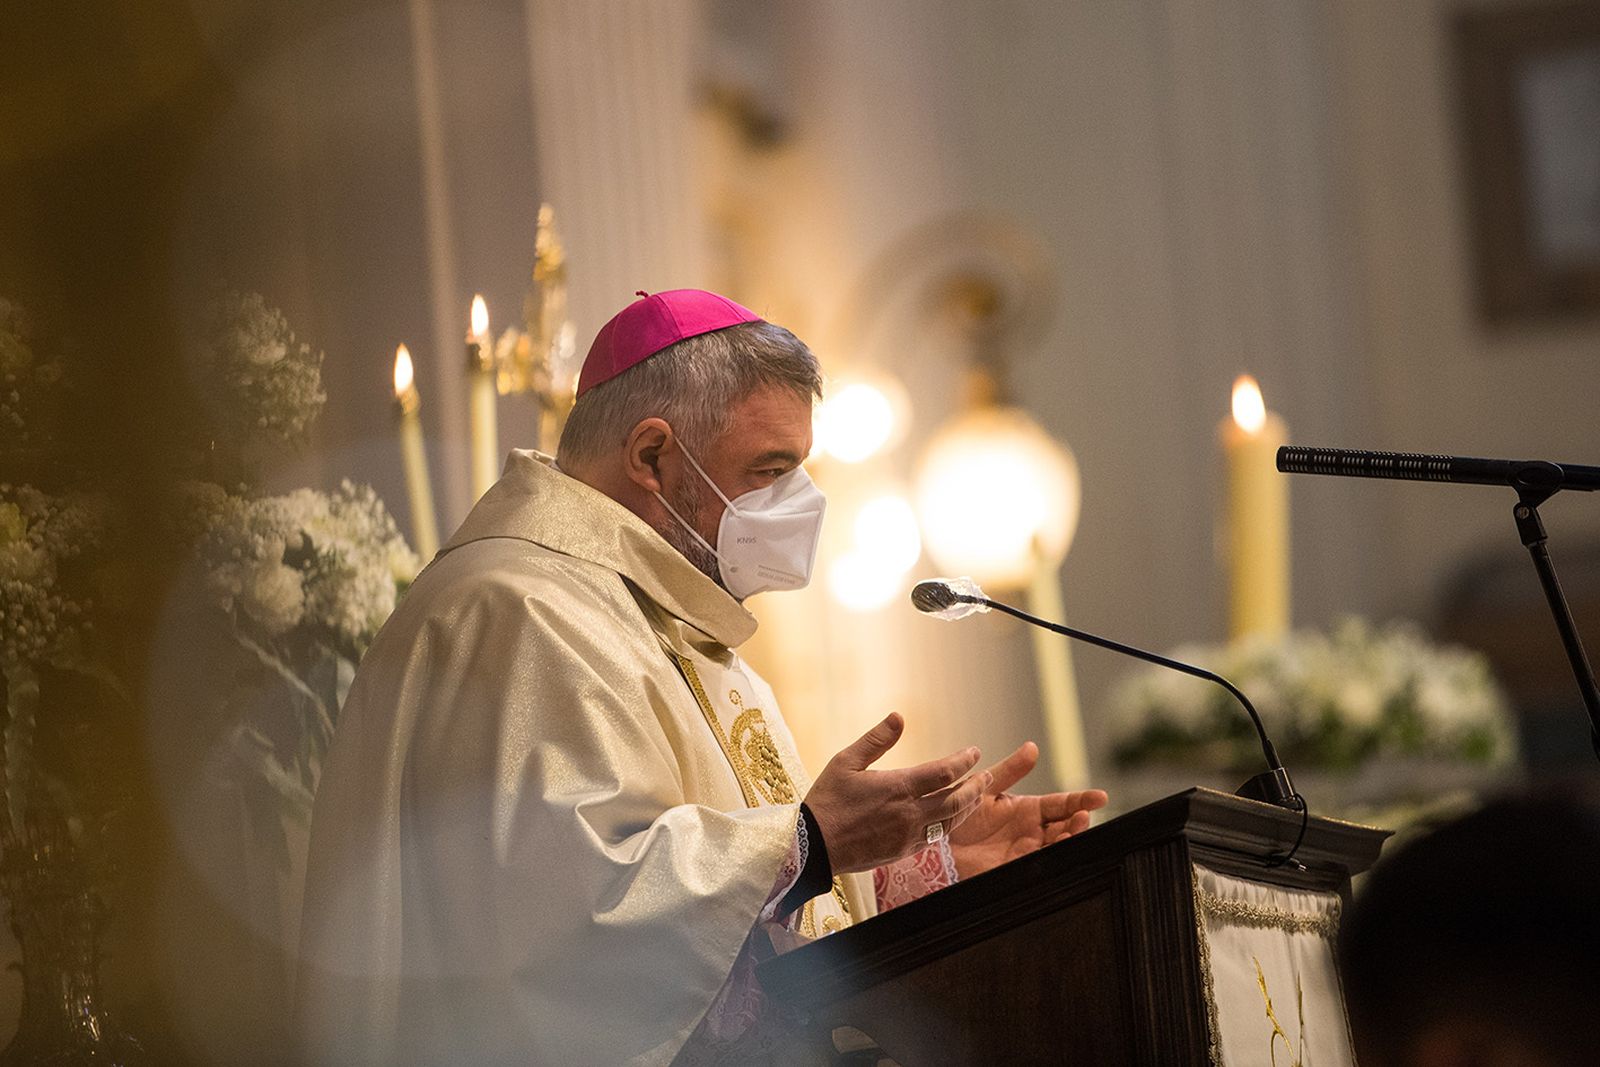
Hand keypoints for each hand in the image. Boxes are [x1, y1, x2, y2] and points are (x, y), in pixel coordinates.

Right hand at [805, 713, 989, 873]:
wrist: (812, 847)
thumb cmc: (827, 800)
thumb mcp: (845, 761)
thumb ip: (876, 739)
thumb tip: (899, 717)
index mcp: (897, 787)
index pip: (944, 772)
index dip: (963, 761)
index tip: (974, 752)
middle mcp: (909, 813)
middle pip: (957, 800)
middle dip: (976, 786)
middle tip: (987, 775)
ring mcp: (908, 836)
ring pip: (951, 821)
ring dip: (968, 806)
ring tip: (978, 795)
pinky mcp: (903, 851)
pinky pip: (936, 837)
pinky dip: (950, 824)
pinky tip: (953, 817)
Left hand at [947, 741, 1107, 878]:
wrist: (935, 843)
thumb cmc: (959, 814)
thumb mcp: (985, 787)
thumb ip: (1010, 770)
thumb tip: (1032, 747)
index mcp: (1028, 809)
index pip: (1062, 803)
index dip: (1081, 800)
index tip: (1100, 796)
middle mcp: (1032, 831)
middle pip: (1066, 826)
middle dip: (1078, 821)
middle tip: (1083, 815)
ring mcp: (1026, 851)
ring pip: (1058, 845)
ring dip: (1070, 838)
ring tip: (1074, 829)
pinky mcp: (1016, 870)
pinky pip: (1040, 864)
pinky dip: (1053, 857)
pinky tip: (1059, 847)